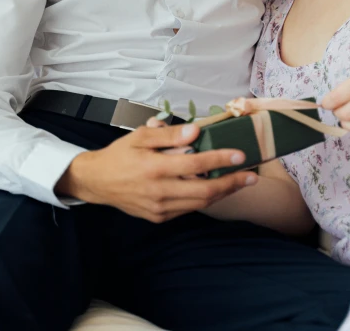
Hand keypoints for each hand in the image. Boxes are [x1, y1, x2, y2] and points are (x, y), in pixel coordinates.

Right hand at [56, 122, 256, 222]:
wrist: (97, 182)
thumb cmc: (120, 155)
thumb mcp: (140, 136)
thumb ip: (168, 135)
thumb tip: (195, 131)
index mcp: (155, 168)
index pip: (196, 165)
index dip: (221, 160)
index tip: (241, 155)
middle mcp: (159, 192)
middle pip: (204, 192)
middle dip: (232, 183)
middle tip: (252, 176)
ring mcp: (159, 208)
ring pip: (199, 203)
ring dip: (222, 193)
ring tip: (239, 182)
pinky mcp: (158, 217)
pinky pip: (187, 208)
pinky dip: (203, 199)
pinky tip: (215, 189)